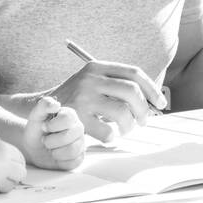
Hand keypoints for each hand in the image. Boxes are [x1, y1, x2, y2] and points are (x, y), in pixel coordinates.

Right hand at [0, 137, 25, 195]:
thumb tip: (12, 163)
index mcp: (3, 149)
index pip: (20, 159)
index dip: (15, 163)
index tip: (10, 166)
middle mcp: (4, 164)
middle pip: (20, 174)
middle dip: (12, 176)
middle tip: (1, 175)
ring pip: (9, 186)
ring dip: (2, 184)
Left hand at [20, 96, 85, 169]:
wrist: (33, 148)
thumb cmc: (36, 130)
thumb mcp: (35, 116)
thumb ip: (44, 105)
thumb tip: (56, 105)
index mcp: (70, 115)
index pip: (68, 119)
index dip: (52, 125)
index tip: (44, 127)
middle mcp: (78, 128)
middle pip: (69, 136)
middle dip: (51, 141)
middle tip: (45, 140)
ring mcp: (81, 143)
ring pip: (72, 150)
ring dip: (55, 152)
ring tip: (51, 148)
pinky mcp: (79, 157)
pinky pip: (73, 162)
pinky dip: (60, 161)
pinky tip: (56, 156)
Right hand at [48, 60, 165, 142]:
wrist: (41, 110)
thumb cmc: (75, 98)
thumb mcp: (92, 81)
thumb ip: (116, 84)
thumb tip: (152, 101)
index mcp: (97, 66)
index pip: (134, 73)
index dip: (152, 89)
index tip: (161, 103)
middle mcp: (90, 79)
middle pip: (131, 91)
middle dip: (144, 109)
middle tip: (144, 121)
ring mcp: (83, 97)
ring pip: (122, 112)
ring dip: (130, 125)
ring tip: (126, 129)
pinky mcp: (77, 118)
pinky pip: (107, 131)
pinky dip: (113, 136)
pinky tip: (109, 135)